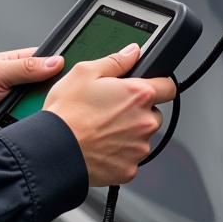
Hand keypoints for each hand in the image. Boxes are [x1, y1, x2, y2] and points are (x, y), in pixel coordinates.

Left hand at [0, 48, 64, 144]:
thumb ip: (25, 67)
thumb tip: (55, 62)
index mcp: (15, 65)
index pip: (47, 62)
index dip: (60, 68)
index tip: (72, 75)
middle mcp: (19, 86)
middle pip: (49, 90)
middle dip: (51, 96)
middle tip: (52, 100)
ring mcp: (18, 108)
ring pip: (44, 111)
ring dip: (41, 114)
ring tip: (37, 116)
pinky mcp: (15, 128)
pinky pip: (33, 130)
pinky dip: (33, 131)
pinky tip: (33, 132)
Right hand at [42, 43, 175, 186]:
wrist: (54, 150)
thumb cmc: (67, 113)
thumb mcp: (84, 73)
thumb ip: (116, 61)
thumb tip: (132, 52)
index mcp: (138, 95)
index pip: (168, 87)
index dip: (158, 84)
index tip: (148, 86)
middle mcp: (145, 122)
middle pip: (154, 113)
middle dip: (138, 111)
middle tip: (111, 109)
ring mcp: (139, 148)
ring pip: (142, 136)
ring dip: (128, 132)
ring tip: (100, 128)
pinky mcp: (130, 169)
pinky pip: (130, 158)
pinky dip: (119, 153)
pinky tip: (99, 145)